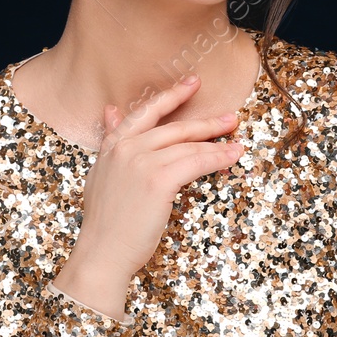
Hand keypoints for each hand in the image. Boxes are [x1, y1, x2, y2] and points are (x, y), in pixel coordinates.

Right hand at [65, 74, 243, 277]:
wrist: (101, 253)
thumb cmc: (105, 222)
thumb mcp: (101, 173)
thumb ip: (109, 141)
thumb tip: (110, 110)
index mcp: (113, 146)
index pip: (146, 112)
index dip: (172, 96)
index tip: (193, 84)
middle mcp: (126, 149)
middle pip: (175, 128)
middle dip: (206, 123)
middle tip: (228, 118)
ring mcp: (142, 163)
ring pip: (188, 146)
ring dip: (217, 144)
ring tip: (235, 142)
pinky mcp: (158, 181)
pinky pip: (196, 163)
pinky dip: (217, 158)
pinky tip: (231, 157)